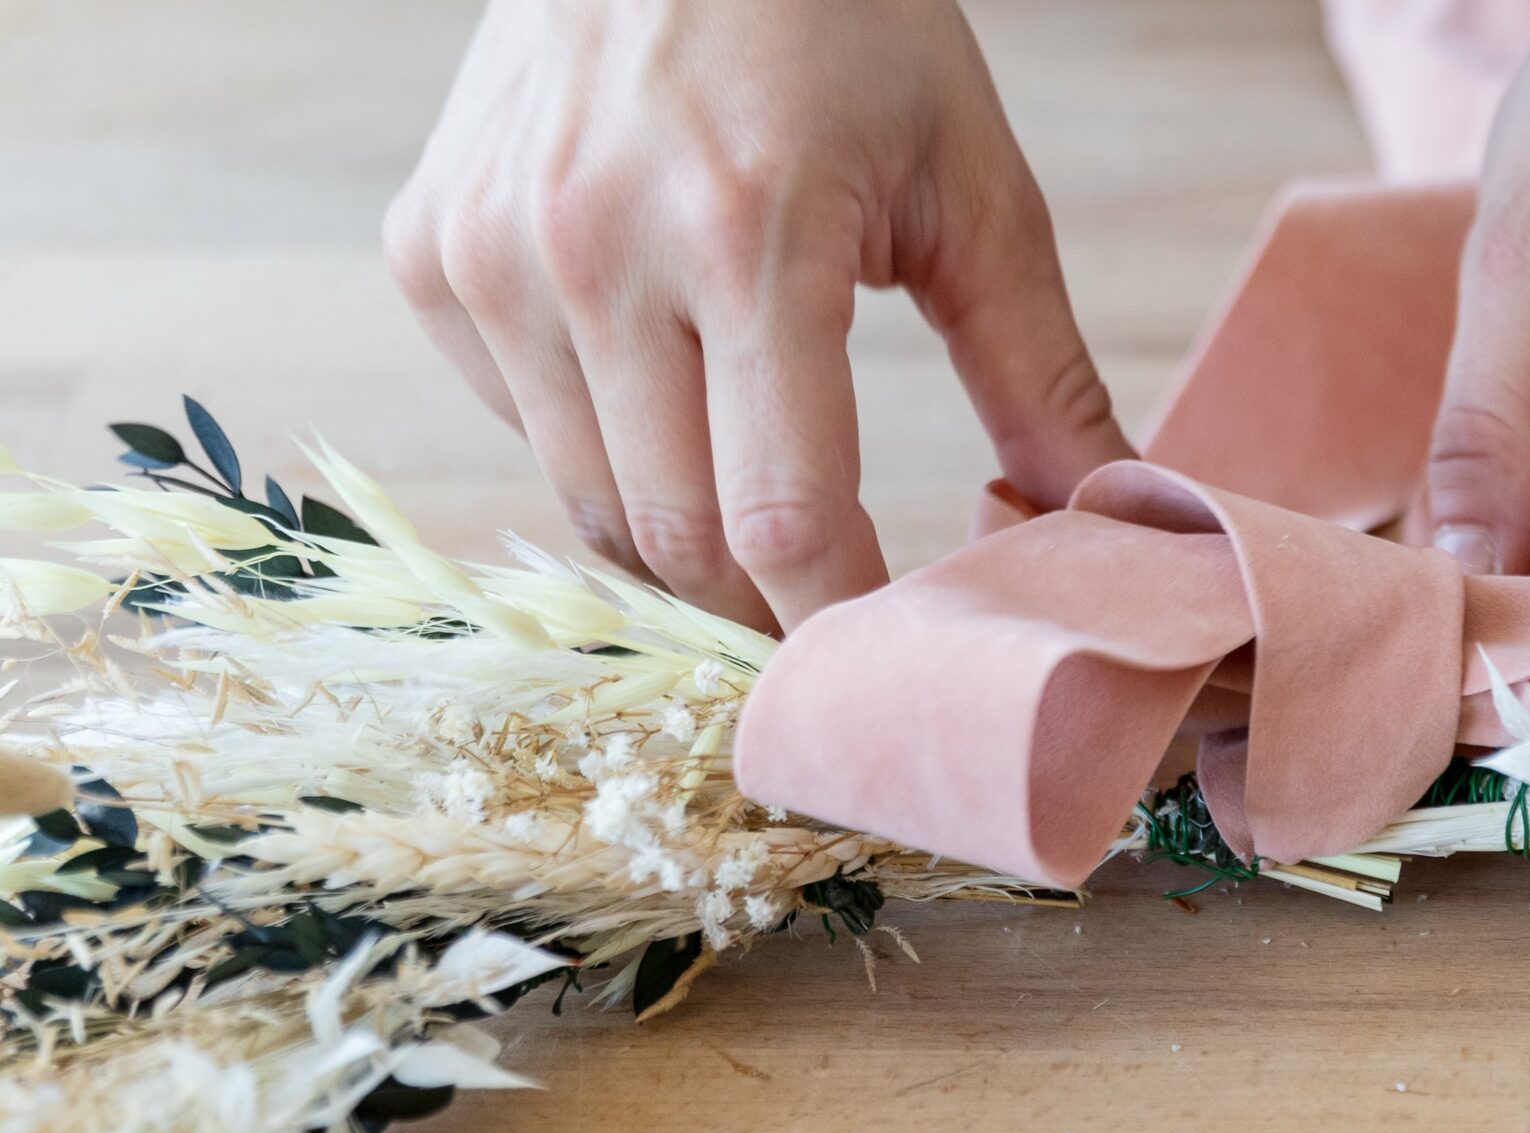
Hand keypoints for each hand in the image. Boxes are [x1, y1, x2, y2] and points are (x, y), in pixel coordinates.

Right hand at [386, 0, 1132, 629]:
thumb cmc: (839, 22)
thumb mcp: (968, 178)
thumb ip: (1038, 366)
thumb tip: (1097, 518)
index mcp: (747, 236)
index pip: (781, 519)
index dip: (841, 624)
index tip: (892, 666)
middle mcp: (592, 253)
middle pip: (677, 541)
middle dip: (766, 611)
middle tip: (835, 617)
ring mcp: (489, 258)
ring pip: (591, 507)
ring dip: (686, 545)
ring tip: (762, 518)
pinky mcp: (429, 255)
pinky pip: (524, 432)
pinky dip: (604, 454)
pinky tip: (666, 395)